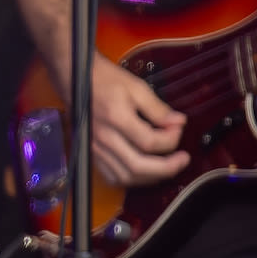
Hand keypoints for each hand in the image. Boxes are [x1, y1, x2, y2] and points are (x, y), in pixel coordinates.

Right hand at [88, 59, 188, 187]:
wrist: (73, 77)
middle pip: (139, 166)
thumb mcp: (135, 87)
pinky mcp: (91, 152)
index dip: (171, 140)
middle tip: (183, 159)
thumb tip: (179, 122)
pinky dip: (131, 180)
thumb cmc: (104, 79)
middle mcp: (104, 137)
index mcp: (116, 117)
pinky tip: (143, 171)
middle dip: (168, 167)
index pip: (150, 142)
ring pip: (126, 176)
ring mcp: (96, 147)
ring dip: (151, 177)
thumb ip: (157, 108)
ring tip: (167, 166)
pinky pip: (112, 177)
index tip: (178, 128)